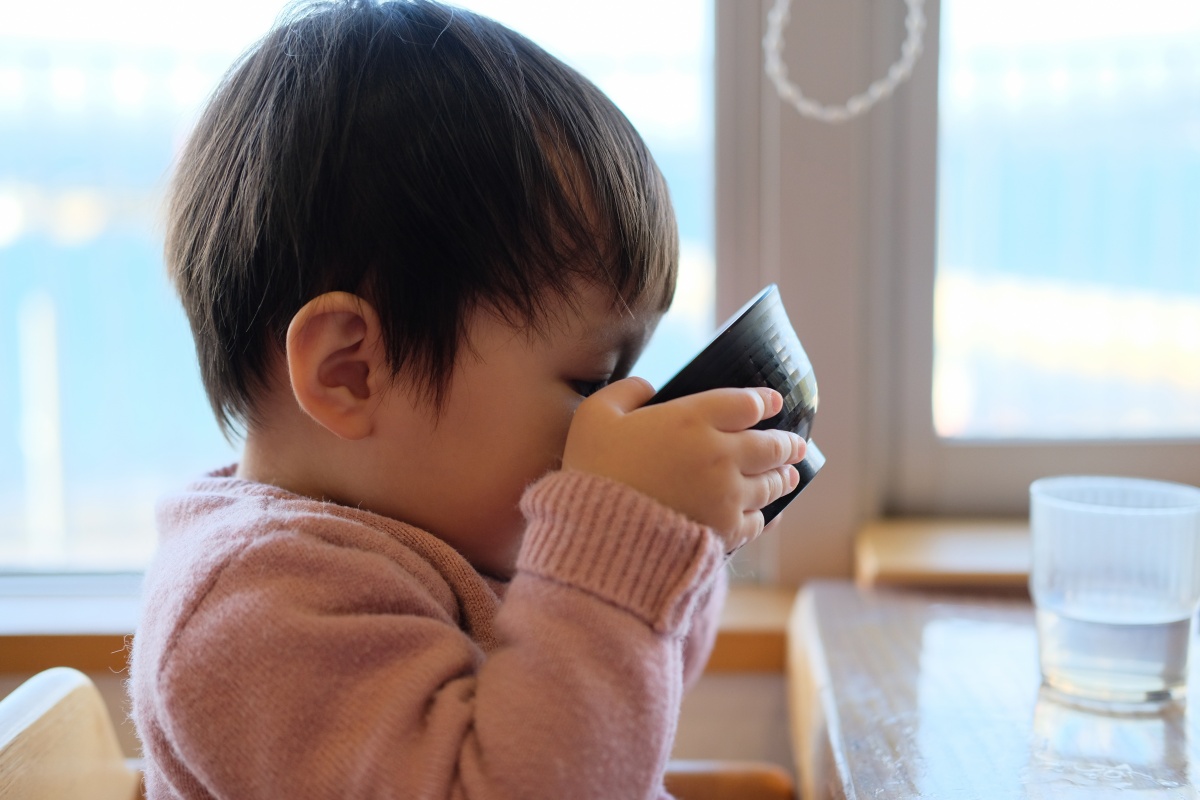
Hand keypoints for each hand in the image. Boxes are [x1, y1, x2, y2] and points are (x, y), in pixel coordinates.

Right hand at [562, 377, 805, 551]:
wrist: (598, 533)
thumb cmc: (593, 470)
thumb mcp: (595, 415)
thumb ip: (626, 391)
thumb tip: (649, 388)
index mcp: (692, 419)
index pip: (747, 403)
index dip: (765, 401)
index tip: (773, 402)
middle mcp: (720, 453)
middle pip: (771, 444)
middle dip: (787, 442)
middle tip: (796, 444)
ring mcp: (727, 494)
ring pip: (771, 483)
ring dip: (783, 477)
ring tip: (788, 476)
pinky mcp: (724, 530)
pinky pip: (756, 521)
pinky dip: (762, 515)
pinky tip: (763, 515)